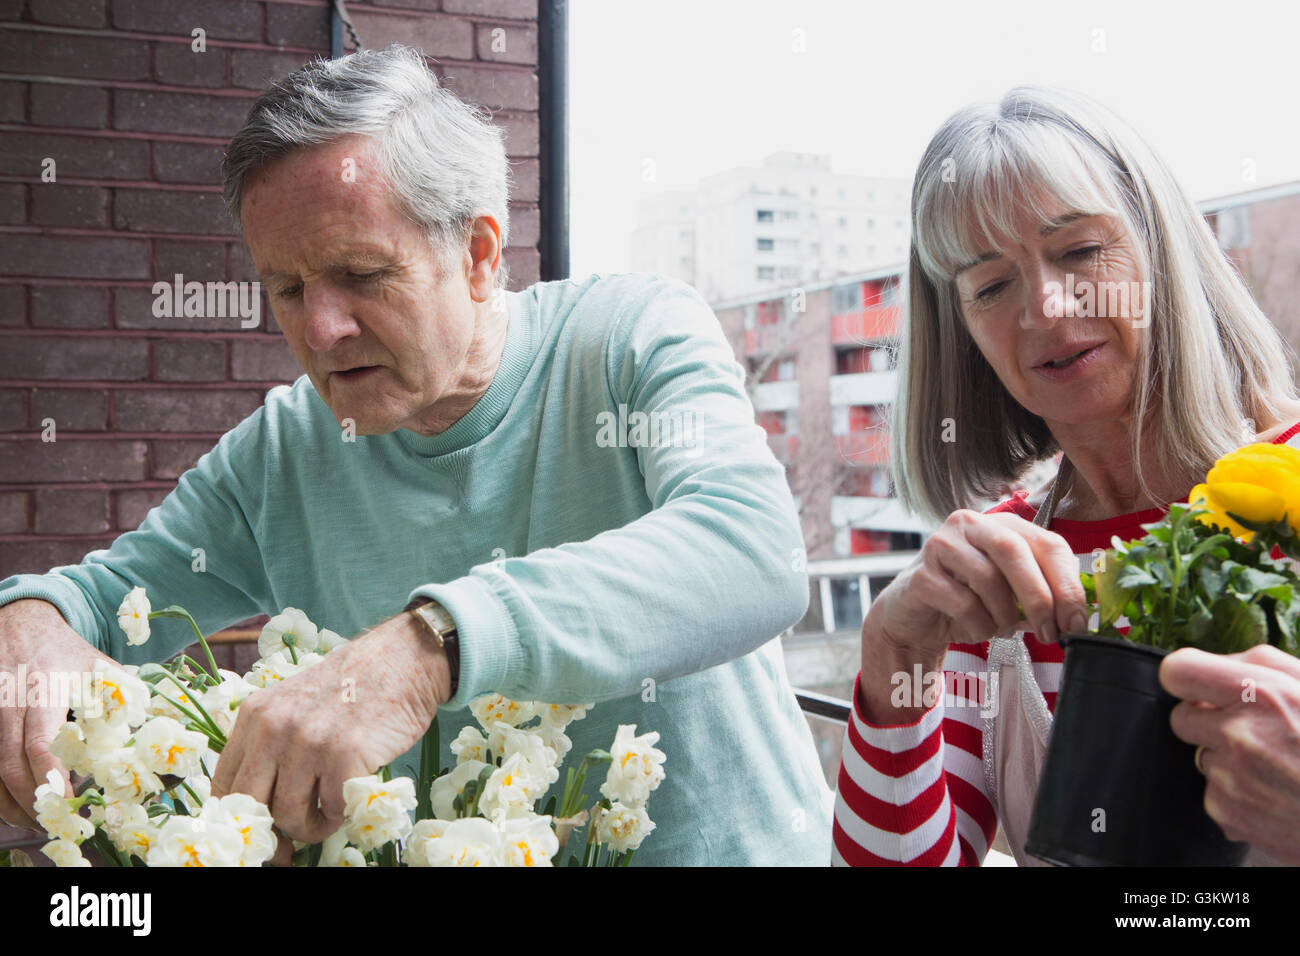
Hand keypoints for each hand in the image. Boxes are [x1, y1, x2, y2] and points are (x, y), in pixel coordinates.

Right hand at [0, 599, 117, 829]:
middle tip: (51, 822)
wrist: (24, 622)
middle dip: (30, 799)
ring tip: (32, 821)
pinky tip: (9, 803)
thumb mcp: (101, 666)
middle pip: (10, 763)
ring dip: (7, 801)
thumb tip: (164, 725)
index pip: (40, 742)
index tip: (70, 802)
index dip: (53, 777)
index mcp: (46, 687)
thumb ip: (126, 695)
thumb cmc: (68, 650)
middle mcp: (10, 699)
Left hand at [210, 611, 449, 844]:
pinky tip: (349, 799)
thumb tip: (262, 808)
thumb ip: (273, 744)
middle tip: (287, 849)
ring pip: (289, 817)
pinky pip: (330, 810)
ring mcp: (308, 742)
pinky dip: (340, 815)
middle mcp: (274, 727)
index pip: (225, 784)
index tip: (259, 834)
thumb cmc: (354, 687)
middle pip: (249, 806)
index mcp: (255, 715)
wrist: (404, 659)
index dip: (239, 819)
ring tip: (329, 815)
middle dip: (269, 835)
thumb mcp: (296, 704)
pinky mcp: (343, 755)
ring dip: (311, 827)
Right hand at [869, 509, 1088, 657]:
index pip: (1047, 544)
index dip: (1067, 585)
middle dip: (1039, 598)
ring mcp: (941, 545)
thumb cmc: (968, 602)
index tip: (1077, 622)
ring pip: (987, 578)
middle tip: (1049, 633)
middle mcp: (970, 525)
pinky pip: (961, 603)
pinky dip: (979, 626)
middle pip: (1014, 551)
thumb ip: (1041, 597)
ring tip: (1002, 630)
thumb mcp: (1011, 596)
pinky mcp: (921, 574)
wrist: (914, 618)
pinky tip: (977, 630)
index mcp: (1002, 524)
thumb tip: (1076, 620)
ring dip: (1004, 616)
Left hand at [1162, 644, 1299, 862]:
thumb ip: (1261, 664)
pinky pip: (1212, 793)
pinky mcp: (1227, 812)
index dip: (1184, 678)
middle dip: (1207, 722)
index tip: (1194, 685)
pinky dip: (1236, 795)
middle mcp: (1239, 735)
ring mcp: (1230, 776)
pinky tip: (1272, 793)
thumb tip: (1221, 662)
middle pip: (1181, 717)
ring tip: (1274, 766)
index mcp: (1261, 695)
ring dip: (1227, 760)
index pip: (1177, 672)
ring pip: (1201, 757)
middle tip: (1250, 732)